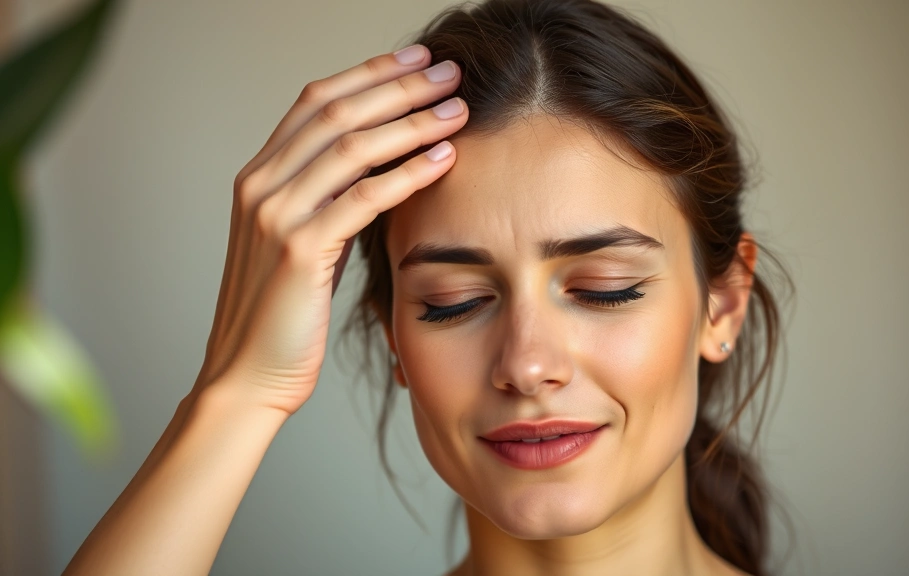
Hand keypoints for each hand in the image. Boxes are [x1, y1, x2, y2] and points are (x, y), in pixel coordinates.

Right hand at [195, 45, 466, 414]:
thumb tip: (382, 165)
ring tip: (459, 109)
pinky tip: (444, 159)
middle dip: (399, 85)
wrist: (248, 375)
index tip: (418, 60)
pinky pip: (363, 197)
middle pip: (337, 111)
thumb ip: (330, 199)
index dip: (369, 73)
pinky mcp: (298, 250)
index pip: (316, 101)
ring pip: (352, 146)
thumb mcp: (304, 242)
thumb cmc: (284, 314)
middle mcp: (260, 185)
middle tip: (450, 71)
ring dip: (412, 121)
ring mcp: (275, 214)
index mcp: (259, 176)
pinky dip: (408, 173)